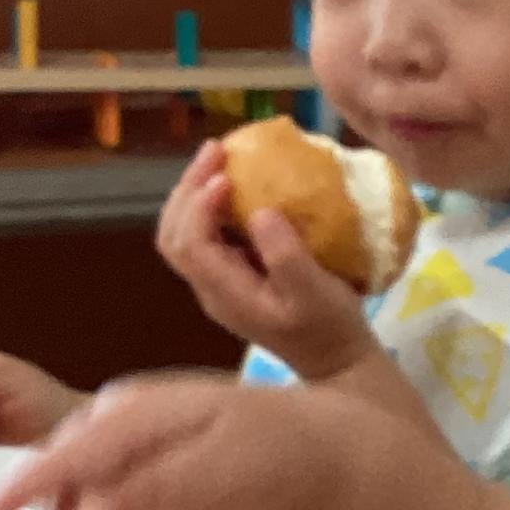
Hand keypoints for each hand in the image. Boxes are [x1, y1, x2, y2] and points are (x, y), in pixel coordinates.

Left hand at [155, 141, 376, 381]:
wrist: (335, 360)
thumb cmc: (329, 327)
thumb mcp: (316, 294)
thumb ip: (286, 257)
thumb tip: (261, 213)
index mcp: (225, 294)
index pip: (191, 245)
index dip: (200, 206)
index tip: (228, 176)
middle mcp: (211, 288)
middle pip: (174, 235)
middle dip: (187, 189)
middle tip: (216, 150)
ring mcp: (218, 281)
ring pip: (183, 232)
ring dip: (193, 192)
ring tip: (218, 156)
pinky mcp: (233, 273)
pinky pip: (205, 232)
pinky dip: (209, 202)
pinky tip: (233, 180)